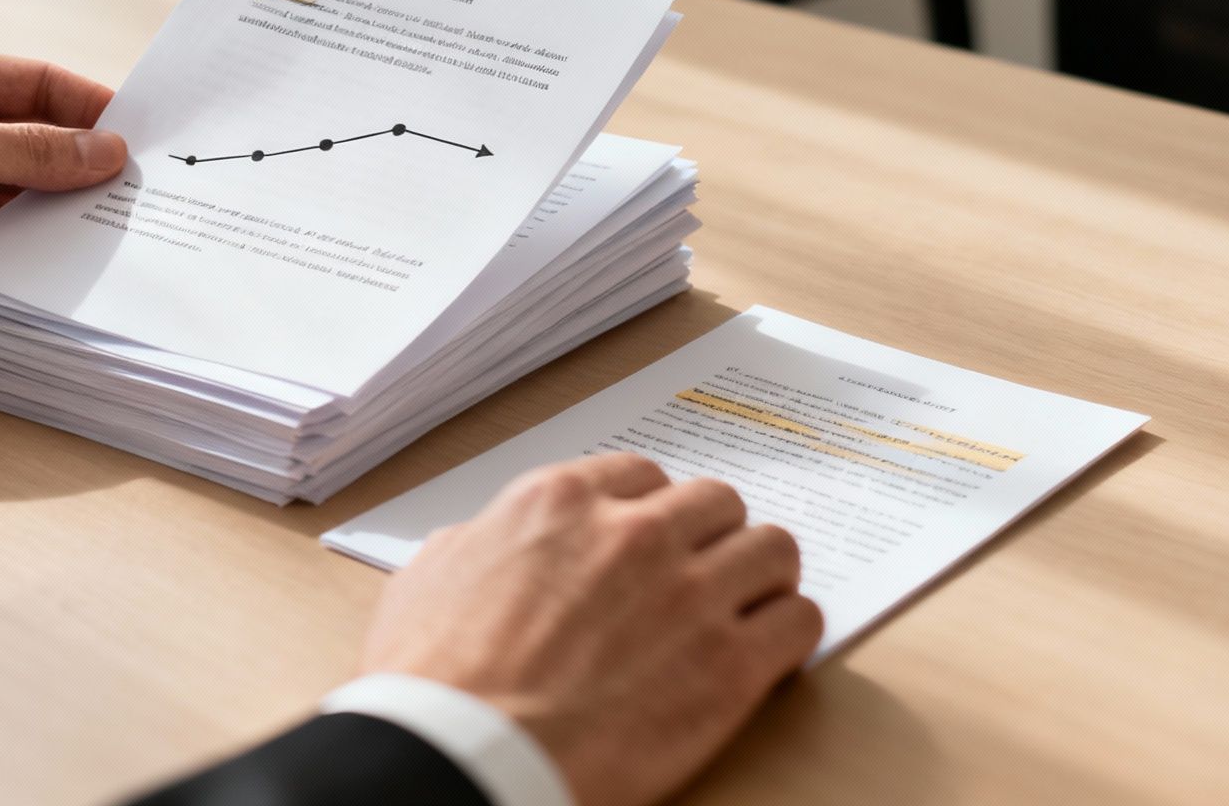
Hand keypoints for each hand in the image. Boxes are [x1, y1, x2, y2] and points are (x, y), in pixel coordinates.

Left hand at [0, 45, 124, 328]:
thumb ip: (25, 151)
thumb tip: (105, 153)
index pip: (35, 85)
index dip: (90, 108)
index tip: (146, 136)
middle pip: (31, 146)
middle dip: (81, 170)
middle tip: (147, 196)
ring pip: (14, 200)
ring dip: (55, 218)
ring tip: (118, 238)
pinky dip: (22, 257)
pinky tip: (64, 271)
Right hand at [360, 453, 820, 805]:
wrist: (466, 754)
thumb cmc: (434, 681)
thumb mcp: (430, 578)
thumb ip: (476, 542)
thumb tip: (484, 542)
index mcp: (559, 502)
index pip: (641, 474)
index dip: (649, 510)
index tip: (651, 540)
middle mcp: (634, 533)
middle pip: (716, 502)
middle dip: (711, 536)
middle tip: (703, 573)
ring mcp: (689, 595)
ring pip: (770, 548)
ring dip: (761, 575)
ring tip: (749, 607)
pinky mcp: (730, 666)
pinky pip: (799, 620)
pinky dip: (789, 632)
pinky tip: (769, 653)